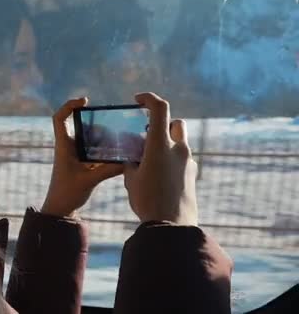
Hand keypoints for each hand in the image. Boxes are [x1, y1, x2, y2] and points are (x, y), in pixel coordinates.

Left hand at [41, 98, 122, 216]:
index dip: (69, 105)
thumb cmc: (67, 194)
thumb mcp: (89, 180)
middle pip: (81, 126)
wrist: (60, 210)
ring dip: (103, 138)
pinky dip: (106, 151)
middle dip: (96, 124)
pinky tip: (120, 154)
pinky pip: (95, 151)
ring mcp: (75, 155)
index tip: (85, 101)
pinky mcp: (82, 164)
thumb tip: (127, 161)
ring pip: (90, 139)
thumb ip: (108, 170)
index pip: (59, 119)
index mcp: (64, 146)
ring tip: (119, 139)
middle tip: (112, 125)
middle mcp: (69, 147)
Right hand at [123, 93, 197, 225]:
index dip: (149, 98)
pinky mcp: (192, 174)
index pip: (159, 108)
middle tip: (147, 134)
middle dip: (163, 124)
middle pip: (175, 123)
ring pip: (180, 142)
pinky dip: (172, 159)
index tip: (138, 99)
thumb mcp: (131, 179)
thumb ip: (132, 162)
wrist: (171, 226)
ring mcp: (188, 161)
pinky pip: (183, 159)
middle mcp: (178, 149)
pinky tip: (160, 176)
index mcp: (159, 145)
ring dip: (168, 143)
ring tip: (151, 159)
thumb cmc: (147, 201)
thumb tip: (133, 157)